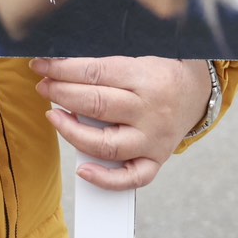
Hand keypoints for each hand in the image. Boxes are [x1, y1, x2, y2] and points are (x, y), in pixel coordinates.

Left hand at [32, 56, 212, 189]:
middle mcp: (149, 111)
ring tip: (54, 117)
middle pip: (97, 105)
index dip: (62, 69)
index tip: (40, 67)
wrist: (196, 93)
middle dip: (62, 94)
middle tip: (44, 88)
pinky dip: (106, 179)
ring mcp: (153, 139)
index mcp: (143, 77)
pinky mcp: (156, 160)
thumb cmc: (158, 74)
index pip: (95, 73)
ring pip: (108, 145)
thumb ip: (102, 67)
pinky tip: (82, 170)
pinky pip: (132, 178)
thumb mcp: (135, 59)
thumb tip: (58, 68)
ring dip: (73, 132)